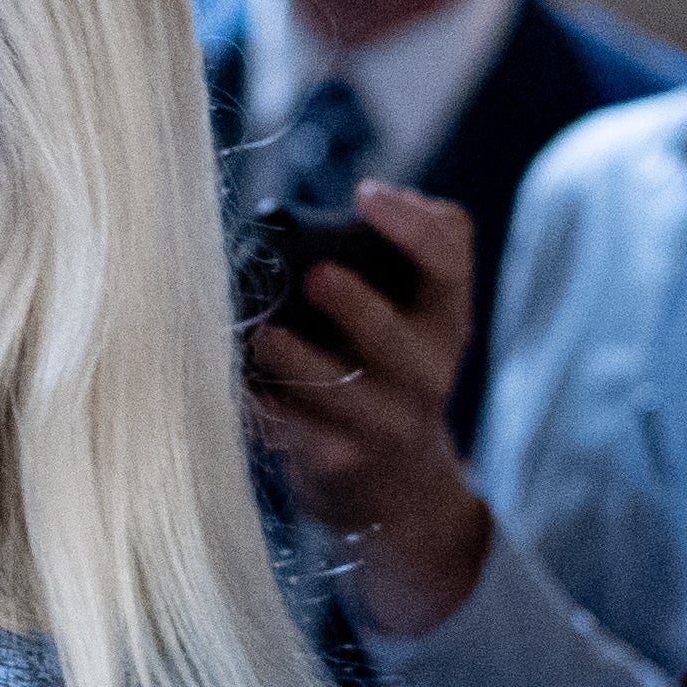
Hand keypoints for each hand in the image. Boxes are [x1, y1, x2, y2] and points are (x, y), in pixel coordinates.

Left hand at [241, 182, 491, 634]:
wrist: (398, 490)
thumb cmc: (389, 374)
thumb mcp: (416, 316)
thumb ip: (397, 254)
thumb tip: (342, 210)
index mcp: (444, 318)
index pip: (450, 260)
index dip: (412, 226)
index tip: (365, 195)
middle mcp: (426, 372)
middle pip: (399, 339)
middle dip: (359, 307)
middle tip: (317, 275)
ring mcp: (385, 424)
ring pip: (344, 394)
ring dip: (299, 364)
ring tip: (264, 338)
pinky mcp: (338, 462)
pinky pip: (296, 434)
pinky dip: (262, 408)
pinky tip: (237, 386)